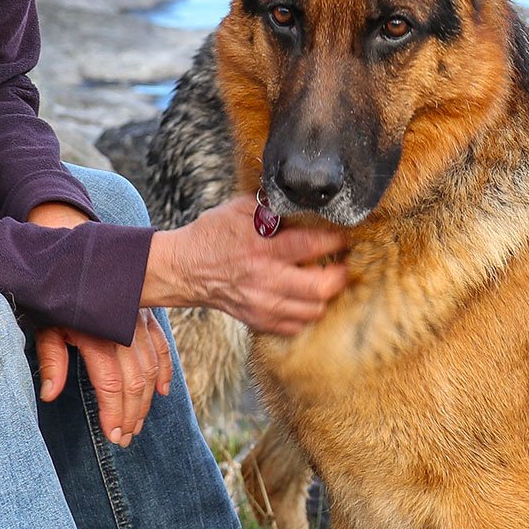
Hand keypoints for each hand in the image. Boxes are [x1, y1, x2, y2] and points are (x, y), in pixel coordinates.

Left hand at [36, 309, 172, 446]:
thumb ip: (51, 359)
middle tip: (124, 438)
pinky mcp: (146, 315)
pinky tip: (162, 392)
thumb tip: (49, 395)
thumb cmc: (52, 296)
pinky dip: (164, 370)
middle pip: (135, 381)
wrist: (70, 259)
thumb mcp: (44, 324)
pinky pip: (162, 346)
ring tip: (137, 424)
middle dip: (131, 414)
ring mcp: (138, 321)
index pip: (111, 383)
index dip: (114, 412)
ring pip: (151, 368)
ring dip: (146, 401)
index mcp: (96, 334)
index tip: (113, 435)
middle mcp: (123, 329)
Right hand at [144, 195, 348, 335]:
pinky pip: (296, 326)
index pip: (312, 245)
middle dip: (339, 275)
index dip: (335, 241)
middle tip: (343, 264)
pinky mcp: (258, 320)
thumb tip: (301, 202)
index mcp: (262, 247)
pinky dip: (306, 314)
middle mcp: (265, 279)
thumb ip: (271, 207)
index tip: (344, 237)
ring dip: (325, 296)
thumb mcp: (239, 209)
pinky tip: (304, 299)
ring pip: (313, 311)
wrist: (184, 269)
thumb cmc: (212, 235)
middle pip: (320, 288)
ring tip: (325, 281)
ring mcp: (262, 304)